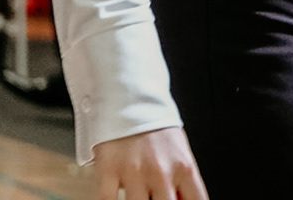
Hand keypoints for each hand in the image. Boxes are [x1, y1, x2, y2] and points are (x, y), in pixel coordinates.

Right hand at [93, 127, 208, 199]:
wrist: (130, 101)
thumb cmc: (156, 129)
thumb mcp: (180, 152)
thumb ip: (182, 181)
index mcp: (184, 167)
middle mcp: (161, 172)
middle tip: (155, 199)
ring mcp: (134, 173)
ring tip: (138, 195)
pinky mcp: (108, 172)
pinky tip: (115, 197)